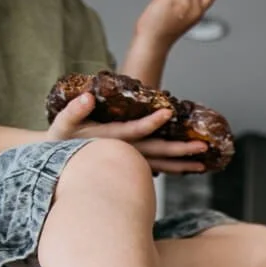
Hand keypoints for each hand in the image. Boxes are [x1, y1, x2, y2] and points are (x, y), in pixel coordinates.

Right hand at [47, 93, 210, 174]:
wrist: (61, 165)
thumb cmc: (61, 142)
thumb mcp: (62, 125)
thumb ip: (74, 111)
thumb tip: (86, 97)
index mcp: (111, 140)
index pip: (135, 130)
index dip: (151, 122)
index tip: (168, 112)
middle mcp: (125, 153)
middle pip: (157, 152)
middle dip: (180, 150)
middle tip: (203, 147)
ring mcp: (130, 162)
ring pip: (160, 165)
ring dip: (182, 165)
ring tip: (203, 164)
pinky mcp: (132, 166)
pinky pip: (157, 169)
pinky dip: (172, 168)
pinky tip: (188, 168)